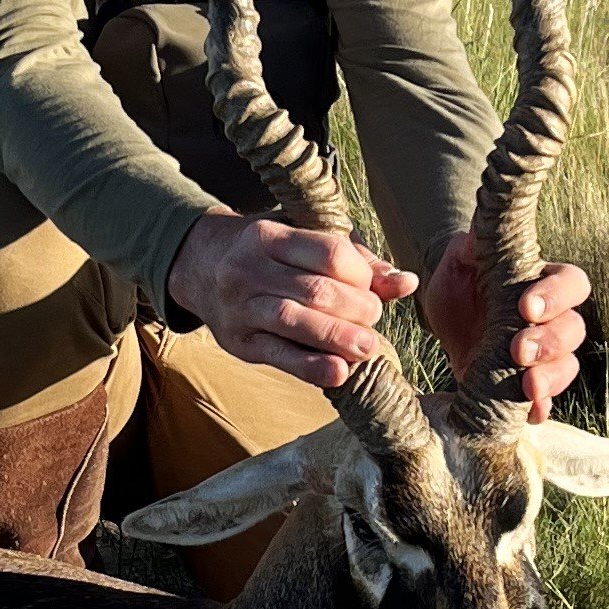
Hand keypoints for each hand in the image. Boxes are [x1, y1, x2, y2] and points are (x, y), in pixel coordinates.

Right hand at [165, 212, 417, 388]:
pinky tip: (338, 373)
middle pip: (316, 290)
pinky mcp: (239, 341)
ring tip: (368, 349)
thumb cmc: (268, 254)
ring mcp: (241, 306)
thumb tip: (406, 283)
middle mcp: (250, 268)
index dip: (360, 275)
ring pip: (294, 321)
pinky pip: (277, 355)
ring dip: (338, 338)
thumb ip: (356, 263)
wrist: (201, 267)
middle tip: (372, 322)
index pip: (329, 253)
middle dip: (355, 309)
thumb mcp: (303, 243)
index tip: (370, 288)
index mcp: (270, 236)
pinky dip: (311, 366)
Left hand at [421, 233, 590, 421]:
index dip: (556, 296)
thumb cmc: (461, 276)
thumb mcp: (463, 255)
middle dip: (550, 342)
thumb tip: (481, 231)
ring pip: (566, 366)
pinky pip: (546, 399)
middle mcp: (552, 318)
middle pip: (573, 330)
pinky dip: (541, 407)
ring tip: (527, 387)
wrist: (445, 313)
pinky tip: (531, 413)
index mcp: (544, 281)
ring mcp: (544, 355)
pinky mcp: (527, 383)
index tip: (526, 307)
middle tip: (519, 351)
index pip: (571, 284)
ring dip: (550, 378)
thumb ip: (476, 241)